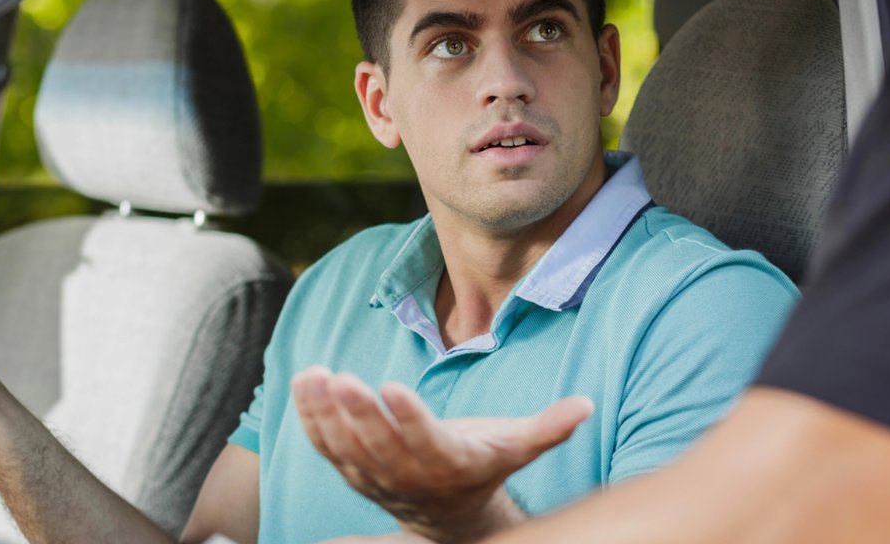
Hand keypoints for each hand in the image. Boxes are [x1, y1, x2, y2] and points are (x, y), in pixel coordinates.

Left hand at [291, 366, 593, 542]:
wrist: (451, 513)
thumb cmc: (485, 464)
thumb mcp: (518, 447)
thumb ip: (549, 427)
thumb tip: (585, 405)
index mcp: (450, 464)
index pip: (425, 442)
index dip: (407, 417)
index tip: (391, 387)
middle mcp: (408, 475)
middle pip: (378, 444)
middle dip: (358, 411)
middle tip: (343, 378)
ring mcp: (375, 477)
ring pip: (345, 447)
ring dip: (326, 413)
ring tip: (315, 375)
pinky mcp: (351, 470)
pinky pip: (325, 446)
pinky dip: (311, 417)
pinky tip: (304, 382)